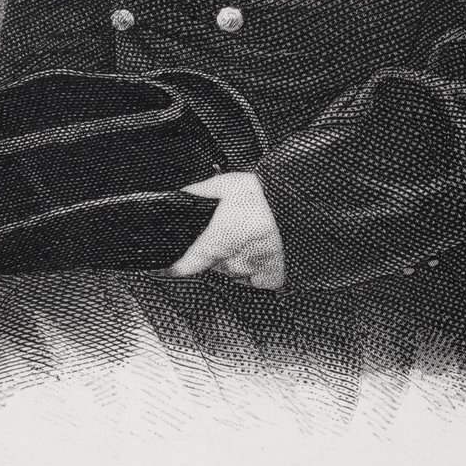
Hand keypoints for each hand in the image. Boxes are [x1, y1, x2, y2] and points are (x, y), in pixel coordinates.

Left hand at [162, 171, 285, 290]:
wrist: (297, 201)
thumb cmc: (263, 192)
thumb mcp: (227, 183)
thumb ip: (201, 191)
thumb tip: (182, 194)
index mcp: (217, 241)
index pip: (187, 266)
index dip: (175, 269)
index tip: (168, 270)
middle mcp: (233, 261)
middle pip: (215, 266)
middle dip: (217, 253)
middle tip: (231, 231)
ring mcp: (254, 271)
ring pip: (235, 273)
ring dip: (236, 261)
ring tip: (248, 238)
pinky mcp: (274, 277)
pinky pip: (258, 281)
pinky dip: (257, 271)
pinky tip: (261, 254)